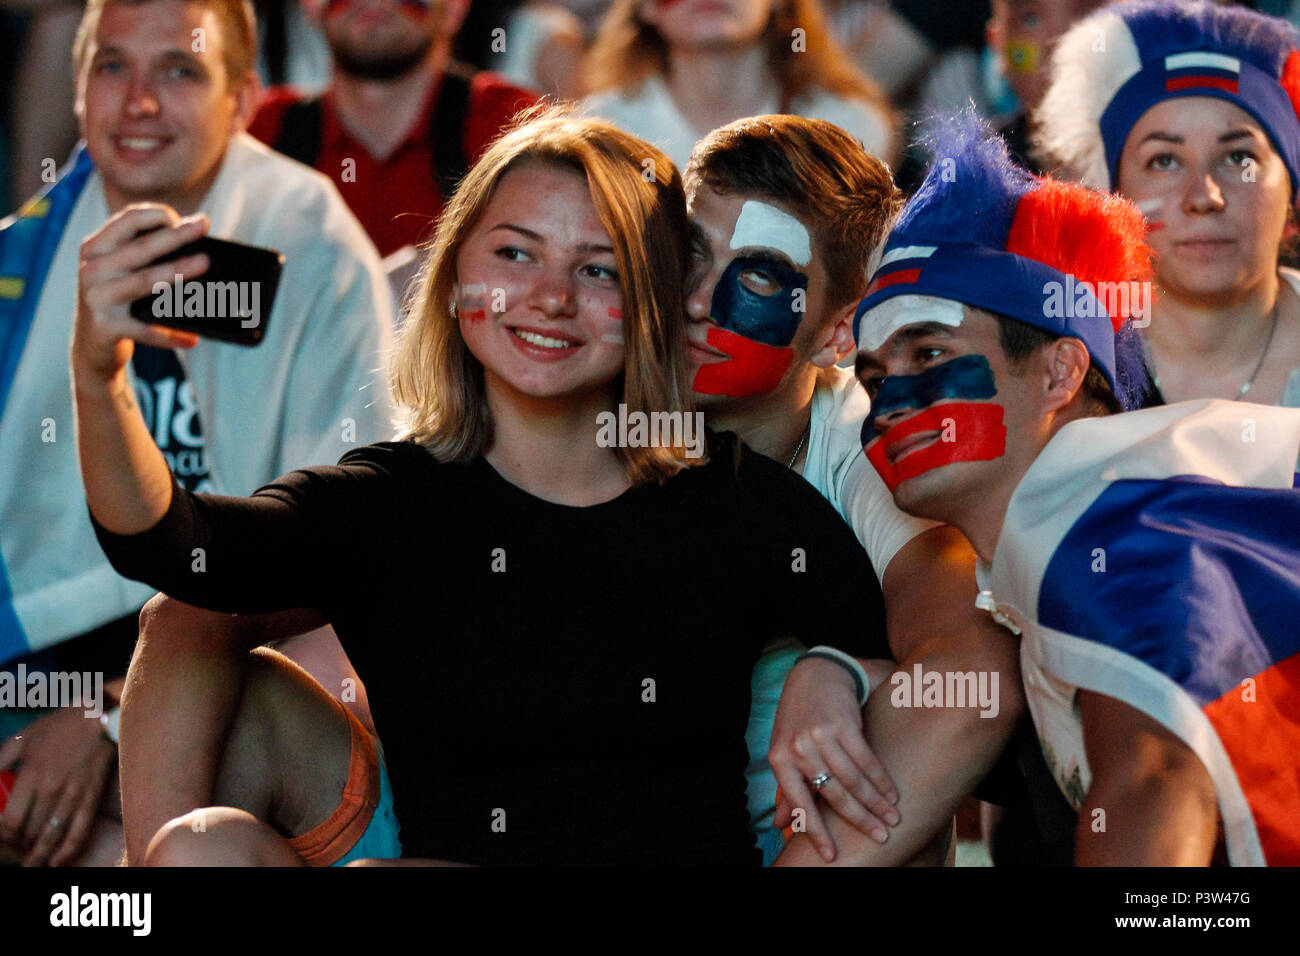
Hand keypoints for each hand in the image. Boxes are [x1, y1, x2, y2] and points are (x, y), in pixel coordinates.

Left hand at [0, 707, 116, 865]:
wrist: (101, 719)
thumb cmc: (59, 727)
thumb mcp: (24, 738)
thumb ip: (1, 759)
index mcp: (32, 775)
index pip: (11, 820)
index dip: (2, 836)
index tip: (1, 837)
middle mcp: (51, 790)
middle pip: (30, 833)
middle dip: (18, 847)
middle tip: (14, 850)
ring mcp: (73, 796)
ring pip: (52, 837)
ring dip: (38, 855)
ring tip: (30, 865)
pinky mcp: (91, 798)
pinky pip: (79, 830)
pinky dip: (67, 850)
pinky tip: (57, 861)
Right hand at [72, 203, 209, 383]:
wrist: (90, 345)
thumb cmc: (118, 300)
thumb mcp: (120, 271)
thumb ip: (144, 253)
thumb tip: (195, 245)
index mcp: (96, 248)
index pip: (126, 220)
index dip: (156, 214)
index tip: (185, 218)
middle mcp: (92, 269)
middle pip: (140, 248)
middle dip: (175, 235)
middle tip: (203, 225)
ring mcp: (97, 298)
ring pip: (144, 281)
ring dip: (177, 271)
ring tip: (205, 264)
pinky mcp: (106, 327)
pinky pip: (145, 329)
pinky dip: (170, 335)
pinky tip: (192, 339)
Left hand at [769, 657, 899, 861]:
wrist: (815, 675)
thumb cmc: (798, 719)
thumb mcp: (785, 751)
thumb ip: (786, 789)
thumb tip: (781, 825)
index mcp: (780, 761)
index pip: (799, 804)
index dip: (816, 832)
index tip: (832, 855)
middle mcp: (798, 749)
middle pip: (834, 795)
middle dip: (859, 820)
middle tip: (879, 837)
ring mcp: (820, 736)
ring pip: (853, 780)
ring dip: (876, 803)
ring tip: (891, 819)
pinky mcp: (842, 725)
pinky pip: (866, 760)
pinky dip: (882, 780)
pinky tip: (892, 793)